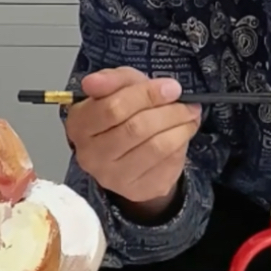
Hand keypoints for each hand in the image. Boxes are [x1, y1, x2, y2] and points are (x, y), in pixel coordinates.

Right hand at [64, 67, 200, 209]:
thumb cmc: (124, 114)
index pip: (113, 108)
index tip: (171, 87)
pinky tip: (183, 134)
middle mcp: (91, 154)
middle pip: (136, 128)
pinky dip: (181, 145)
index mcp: (80, 124)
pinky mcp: (136, 189)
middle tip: (187, 103)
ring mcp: (112, 176)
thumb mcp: (120, 88)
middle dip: (169, 112)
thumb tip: (94, 81)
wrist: (132, 152)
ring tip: (190, 116)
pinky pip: (167, 164)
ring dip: (181, 127)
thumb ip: (112, 80)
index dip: (147, 95)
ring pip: (156, 147)